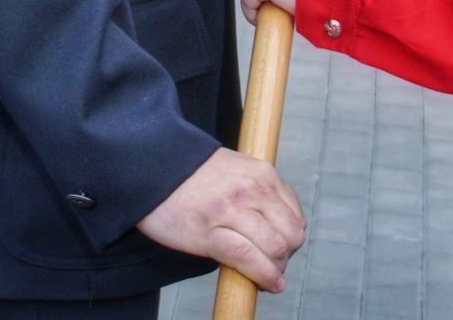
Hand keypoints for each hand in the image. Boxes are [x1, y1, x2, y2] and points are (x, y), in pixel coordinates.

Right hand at [137, 147, 305, 292]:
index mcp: (261, 173)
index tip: (282, 248)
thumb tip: (278, 224)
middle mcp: (252, 190)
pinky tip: (267, 285)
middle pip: (291, 234)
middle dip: (287, 255)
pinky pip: (249, 259)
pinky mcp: (211, 233)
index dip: (292, 238)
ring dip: (276, 269)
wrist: (156, 168)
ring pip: (275, 249)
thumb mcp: (237, 169)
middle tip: (274, 264)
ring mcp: (232, 211)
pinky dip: (264, 277)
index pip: (295, 215)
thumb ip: (259, 191)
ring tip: (268, 276)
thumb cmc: (194, 174)